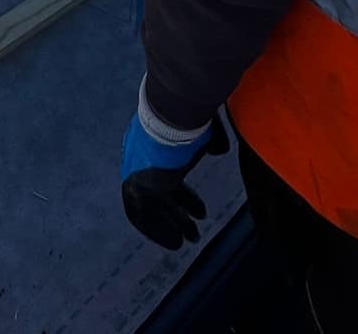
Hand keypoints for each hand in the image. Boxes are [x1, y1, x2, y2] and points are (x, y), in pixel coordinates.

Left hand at [120, 88, 229, 249]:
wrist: (175, 114)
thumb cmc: (192, 118)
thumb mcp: (203, 131)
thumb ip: (210, 141)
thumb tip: (220, 149)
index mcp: (150, 147)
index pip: (165, 178)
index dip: (183, 198)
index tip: (199, 211)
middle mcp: (139, 162)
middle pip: (158, 196)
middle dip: (176, 214)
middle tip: (192, 230)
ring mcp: (137, 175)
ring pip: (152, 208)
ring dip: (170, 226)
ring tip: (188, 241)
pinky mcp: (142, 187)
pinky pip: (147, 217)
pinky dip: (160, 231)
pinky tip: (176, 242)